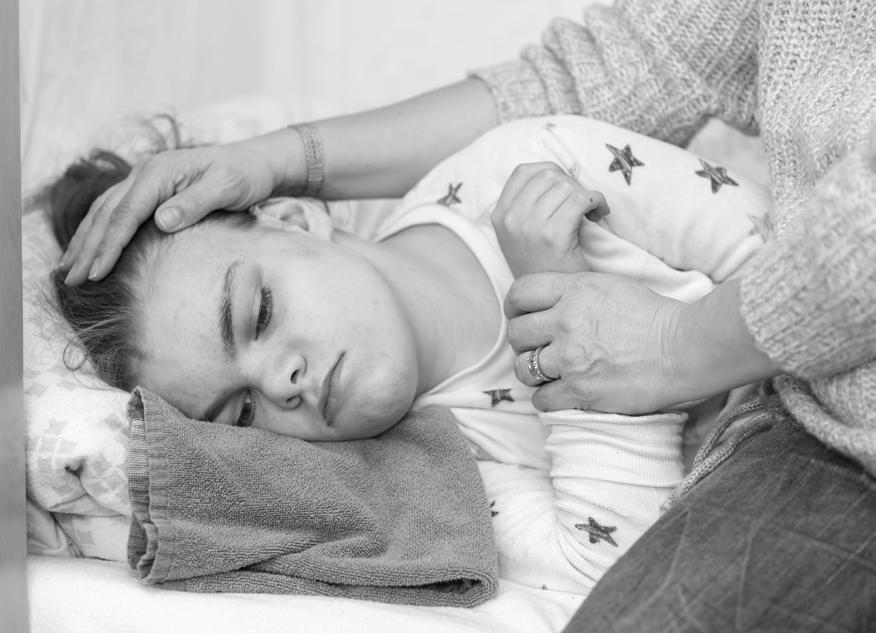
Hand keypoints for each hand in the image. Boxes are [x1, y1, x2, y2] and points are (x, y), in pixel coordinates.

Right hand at [58, 129, 299, 284]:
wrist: (254, 161)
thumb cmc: (243, 175)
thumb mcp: (226, 188)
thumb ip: (194, 203)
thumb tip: (161, 221)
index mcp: (159, 173)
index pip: (125, 213)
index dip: (109, 245)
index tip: (96, 272)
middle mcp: (144, 172)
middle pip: (106, 213)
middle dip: (86, 248)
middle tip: (70, 280)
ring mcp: (143, 178)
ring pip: (103, 210)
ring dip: (84, 240)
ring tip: (68, 269)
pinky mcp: (149, 187)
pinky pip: (114, 209)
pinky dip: (98, 229)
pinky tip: (89, 246)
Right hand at [491, 162, 609, 277]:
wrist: (549, 304)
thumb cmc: (543, 267)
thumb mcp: (521, 234)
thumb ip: (529, 204)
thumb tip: (559, 174)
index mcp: (500, 215)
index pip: (524, 171)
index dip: (551, 172)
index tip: (565, 188)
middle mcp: (510, 219)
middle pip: (548, 175)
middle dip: (571, 184)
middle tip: (582, 203)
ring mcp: (529, 227)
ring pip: (566, 186)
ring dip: (586, 194)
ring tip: (590, 212)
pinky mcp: (553, 236)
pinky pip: (580, 199)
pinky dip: (596, 201)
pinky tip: (598, 215)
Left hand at [505, 273, 776, 413]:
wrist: (685, 347)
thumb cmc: (659, 316)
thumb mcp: (613, 287)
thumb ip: (579, 293)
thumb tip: (557, 302)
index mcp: (574, 290)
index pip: (520, 293)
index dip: (514, 307)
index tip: (519, 316)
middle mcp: (566, 321)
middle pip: (516, 333)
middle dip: (521, 343)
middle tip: (535, 349)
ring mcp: (571, 357)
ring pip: (524, 368)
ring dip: (532, 373)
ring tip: (547, 374)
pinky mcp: (581, 389)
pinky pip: (542, 398)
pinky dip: (547, 399)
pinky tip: (559, 395)